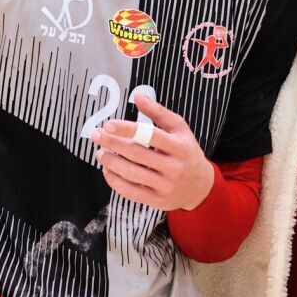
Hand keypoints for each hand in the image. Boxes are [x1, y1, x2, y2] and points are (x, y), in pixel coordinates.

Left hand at [93, 92, 215, 211]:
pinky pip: (130, 192)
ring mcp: (165, 186)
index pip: (150, 135)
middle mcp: (173, 167)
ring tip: (100, 152)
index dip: (127, 129)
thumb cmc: (186, 153)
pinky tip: (107, 170)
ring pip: (131, 174)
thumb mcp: (179, 130)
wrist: (200, 187)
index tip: (109, 124)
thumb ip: (159, 113)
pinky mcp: (157, 200)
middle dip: (112, 143)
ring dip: (110, 162)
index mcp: (179, 147)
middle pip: (136, 154)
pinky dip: (115, 181)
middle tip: (96, 135)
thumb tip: (138, 96)